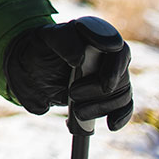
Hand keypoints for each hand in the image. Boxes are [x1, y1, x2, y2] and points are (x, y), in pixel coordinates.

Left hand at [5, 18, 132, 129]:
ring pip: (120, 92)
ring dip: (100, 106)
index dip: (113, 65)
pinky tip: (111, 124)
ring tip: (77, 111)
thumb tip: (79, 59)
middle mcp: (109, 52)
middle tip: (73, 94)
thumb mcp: (45, 38)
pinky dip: (120, 116)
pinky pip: (124, 105)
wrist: (34, 68)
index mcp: (95, 33)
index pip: (115, 46)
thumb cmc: (42, 48)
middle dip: (98, 90)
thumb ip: (63, 41)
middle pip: (119, 74)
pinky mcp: (111, 92)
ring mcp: (112, 73)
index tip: (104, 82)